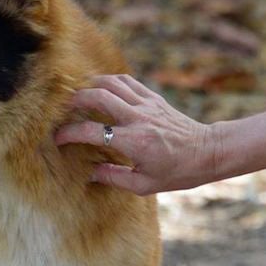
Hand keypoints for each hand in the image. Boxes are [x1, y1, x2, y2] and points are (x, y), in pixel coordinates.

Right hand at [55, 75, 214, 194]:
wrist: (208, 152)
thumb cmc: (177, 172)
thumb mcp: (144, 184)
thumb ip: (113, 177)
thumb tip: (89, 173)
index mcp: (134, 142)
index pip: (92, 131)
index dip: (70, 133)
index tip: (58, 137)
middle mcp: (138, 118)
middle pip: (99, 96)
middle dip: (76, 99)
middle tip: (64, 108)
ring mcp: (147, 104)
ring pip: (112, 83)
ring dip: (92, 85)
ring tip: (80, 94)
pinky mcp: (154, 98)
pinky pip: (128, 81)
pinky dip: (111, 81)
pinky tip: (103, 88)